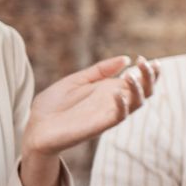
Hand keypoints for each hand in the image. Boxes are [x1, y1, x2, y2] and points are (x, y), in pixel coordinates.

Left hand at [22, 55, 159, 157]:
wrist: (35, 128)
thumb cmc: (54, 105)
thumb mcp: (77, 80)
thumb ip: (100, 70)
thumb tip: (126, 59)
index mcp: (110, 90)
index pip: (139, 81)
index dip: (148, 70)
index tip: (144, 58)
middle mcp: (113, 102)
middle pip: (145, 91)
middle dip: (150, 77)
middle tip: (147, 62)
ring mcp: (108, 114)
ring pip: (137, 103)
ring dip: (139, 89)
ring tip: (131, 75)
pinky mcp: (99, 125)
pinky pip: (118, 117)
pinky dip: (122, 106)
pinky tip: (117, 94)